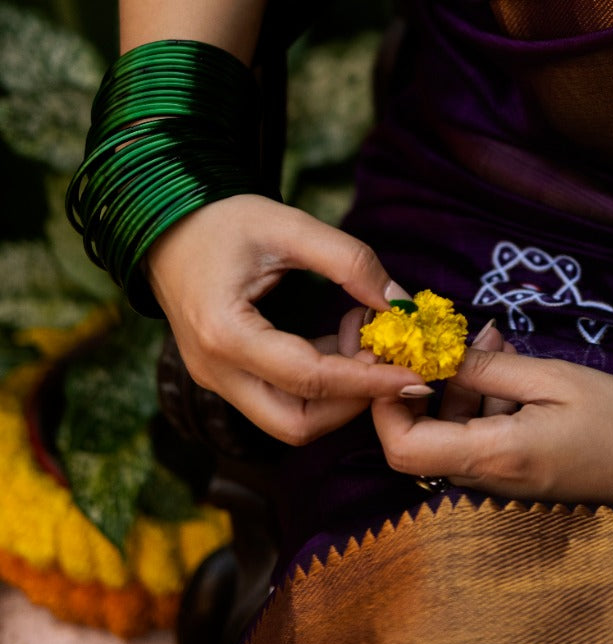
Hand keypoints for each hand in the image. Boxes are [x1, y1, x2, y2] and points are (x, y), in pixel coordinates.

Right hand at [146, 194, 429, 444]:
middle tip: (388, 356)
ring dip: (338, 392)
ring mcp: (214, 379)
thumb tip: (402, 304)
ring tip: (359, 331)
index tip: (416, 376)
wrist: (166, 226)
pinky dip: (319, 383)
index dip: (369, 382)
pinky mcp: (223, 377)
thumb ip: (349, 260)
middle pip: (297, 423)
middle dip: (353, 402)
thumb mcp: (289, 225)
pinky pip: (279, 399)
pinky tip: (338, 337)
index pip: (310, 379)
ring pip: (289, 419)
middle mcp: (214, 369)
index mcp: (224, 332)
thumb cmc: (223, 220)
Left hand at [372, 346, 612, 538]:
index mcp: (493, 457)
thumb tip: (433, 352)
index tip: (398, 354)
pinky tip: (507, 358)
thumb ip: (489, 368)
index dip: (384, 402)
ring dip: (458, 383)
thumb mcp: (553, 379)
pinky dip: (482, 396)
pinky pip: (478, 434)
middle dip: (422, 381)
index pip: (401, 448)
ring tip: (492, 336)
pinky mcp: (518, 472)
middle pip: (419, 437)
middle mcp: (488, 478)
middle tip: (444, 333)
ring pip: (449, 431)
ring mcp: (503, 480)